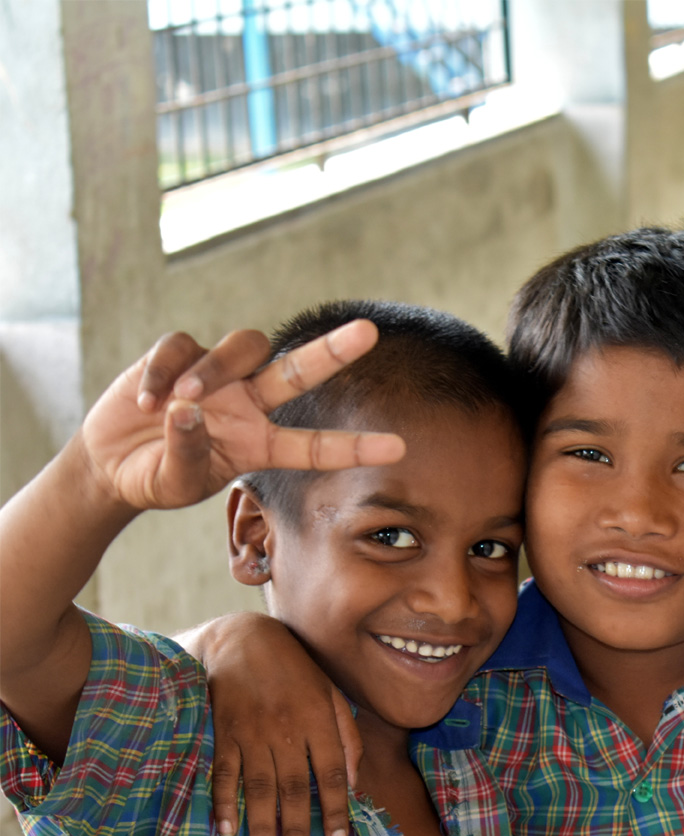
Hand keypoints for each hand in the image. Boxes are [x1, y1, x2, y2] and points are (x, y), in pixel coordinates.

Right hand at [81, 322, 403, 512]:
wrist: (111, 464)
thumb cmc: (157, 477)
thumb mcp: (175, 482)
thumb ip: (188, 453)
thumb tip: (188, 411)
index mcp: (262, 444)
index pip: (316, 446)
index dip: (354, 447)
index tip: (399, 448)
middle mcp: (250, 404)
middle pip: (299, 371)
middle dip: (332, 351)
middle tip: (368, 332)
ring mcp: (218, 377)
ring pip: (241, 348)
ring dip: (213, 370)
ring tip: (181, 401)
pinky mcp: (178, 356)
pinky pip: (181, 347)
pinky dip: (163, 372)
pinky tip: (146, 402)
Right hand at [197, 613, 362, 835]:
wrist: (242, 638)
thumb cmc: (294, 669)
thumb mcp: (331, 692)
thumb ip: (346, 734)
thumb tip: (353, 779)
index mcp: (318, 719)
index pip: (332, 772)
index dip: (336, 808)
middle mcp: (286, 728)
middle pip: (294, 786)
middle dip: (296, 828)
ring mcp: (252, 731)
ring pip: (258, 786)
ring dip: (261, 825)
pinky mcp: (222, 731)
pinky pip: (223, 772)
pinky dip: (224, 802)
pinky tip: (227, 831)